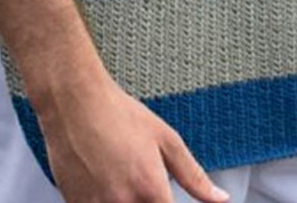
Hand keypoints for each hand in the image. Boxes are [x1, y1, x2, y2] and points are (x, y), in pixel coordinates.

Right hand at [35, 67, 230, 202]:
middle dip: (149, 202)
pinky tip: (107, 181)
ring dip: (128, 201)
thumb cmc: (119, 115)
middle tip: (144, 186)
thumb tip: (221, 199)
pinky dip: (106, 200)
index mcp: (150, 189)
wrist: (74, 103)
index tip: (168, 199)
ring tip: (124, 177)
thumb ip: (194, 175)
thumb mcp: (166, 139)